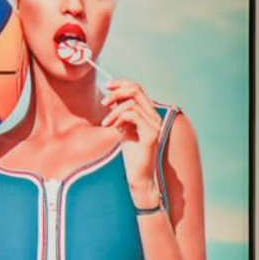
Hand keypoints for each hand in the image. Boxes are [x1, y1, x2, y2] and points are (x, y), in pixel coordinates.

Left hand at [102, 80, 167, 204]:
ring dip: (114, 110)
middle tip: (103, 102)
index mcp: (149, 114)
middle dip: (117, 92)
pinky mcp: (151, 134)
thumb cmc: (131, 156)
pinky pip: (133, 115)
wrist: (139, 176)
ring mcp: (155, 125)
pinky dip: (119, 118)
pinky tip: (113, 128)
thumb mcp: (124, 129)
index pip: (138, 88)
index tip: (107, 86)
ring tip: (106, 123)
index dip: (122, 83)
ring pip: (132, 102)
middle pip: (137, 90)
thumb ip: (121, 114)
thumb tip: (112, 99)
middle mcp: (155, 117)